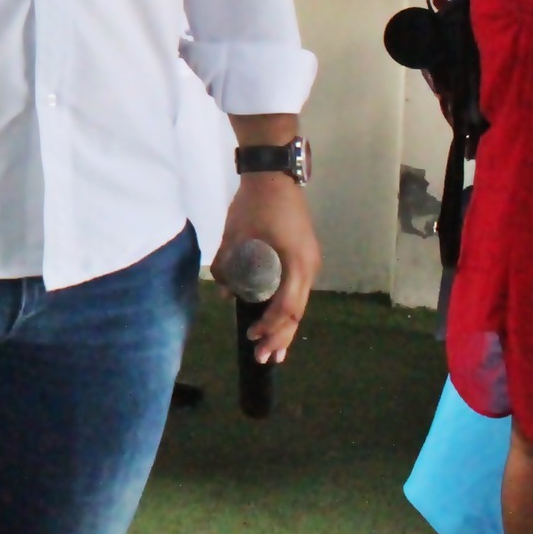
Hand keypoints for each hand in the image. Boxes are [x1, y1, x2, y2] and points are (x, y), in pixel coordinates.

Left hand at [216, 173, 320, 362]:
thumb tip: (223, 291)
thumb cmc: (255, 203)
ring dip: (286, 326)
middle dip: (282, 336)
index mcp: (296, 263)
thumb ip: (227, 264)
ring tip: (276, 350)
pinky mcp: (304, 256)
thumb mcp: (235, 234)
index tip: (253, 337)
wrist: (273, 174)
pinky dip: (287, 307)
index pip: (287, 307)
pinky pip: (297, 289)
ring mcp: (310, 262)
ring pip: (300, 302)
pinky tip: (277, 319)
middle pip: (298, 311)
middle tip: (266, 359)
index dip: (271, 326)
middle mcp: (309, 267)